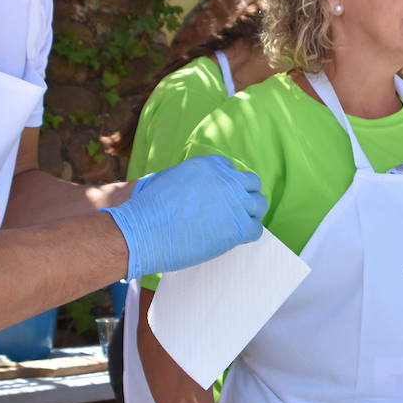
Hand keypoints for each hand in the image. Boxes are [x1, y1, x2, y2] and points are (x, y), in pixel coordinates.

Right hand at [103, 155, 265, 279]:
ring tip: (237, 223)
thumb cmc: (150, 208)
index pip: (231, 169)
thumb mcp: (171, 177)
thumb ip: (193, 179)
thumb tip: (201, 189)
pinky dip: (249, 232)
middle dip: (245, 195)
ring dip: (251, 213)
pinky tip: (234, 237)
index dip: (229, 184)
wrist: (143, 231)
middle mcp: (226, 180)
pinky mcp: (237, 227)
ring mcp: (234, 203)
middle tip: (236, 209)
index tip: (223, 196)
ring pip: (259, 204)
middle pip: (252, 183)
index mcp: (209, 165)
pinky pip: (256, 228)